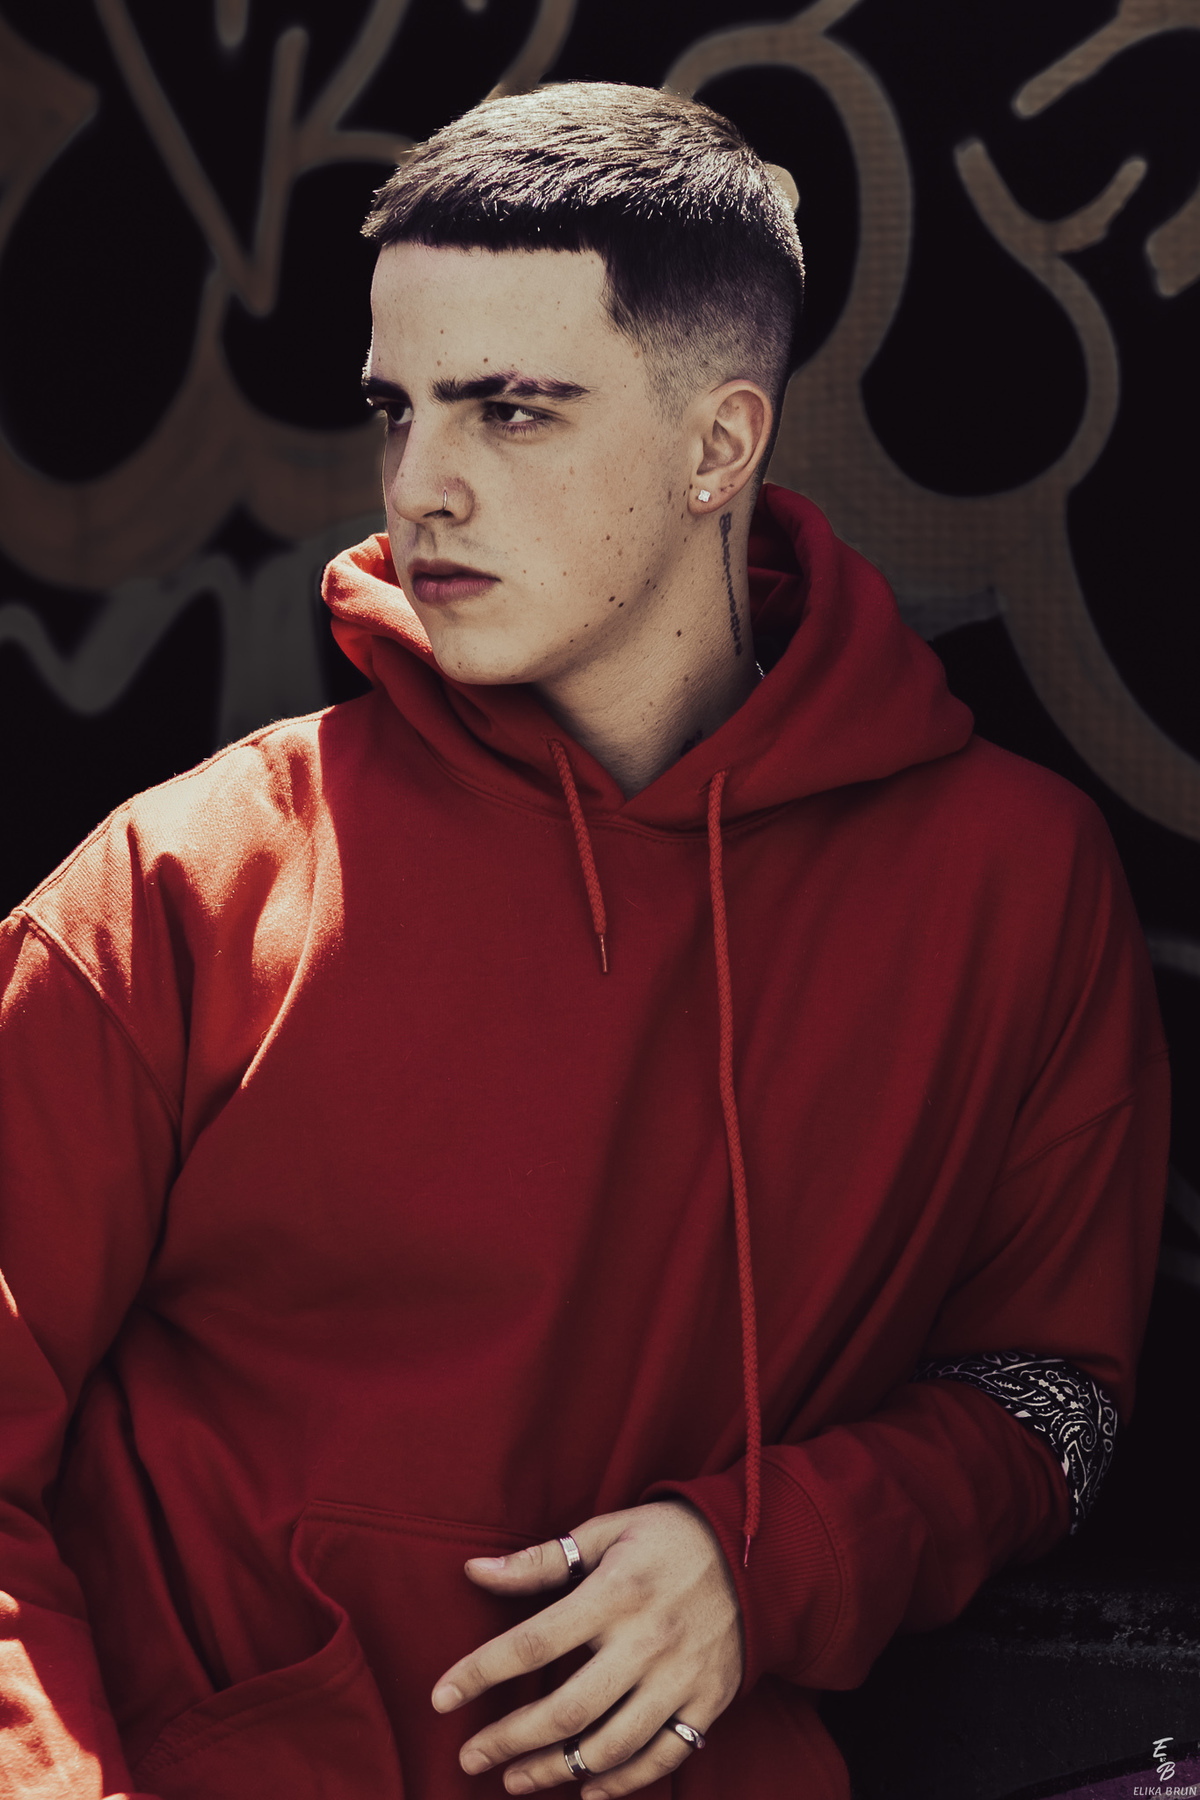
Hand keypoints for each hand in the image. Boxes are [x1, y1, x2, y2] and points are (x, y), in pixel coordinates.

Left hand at [430, 1500, 743, 1795]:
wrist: (759, 1554)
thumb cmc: (667, 1538)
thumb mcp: (606, 1532)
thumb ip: (541, 1560)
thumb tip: (474, 1571)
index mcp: (615, 1593)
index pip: (533, 1642)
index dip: (480, 1673)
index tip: (441, 1698)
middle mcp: (647, 1641)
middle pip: (566, 1709)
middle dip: (509, 1739)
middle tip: (469, 1757)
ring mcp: (681, 1679)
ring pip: (610, 1746)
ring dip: (555, 1771)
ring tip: (513, 1781)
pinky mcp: (708, 1704)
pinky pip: (661, 1759)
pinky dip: (620, 1784)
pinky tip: (585, 1791)